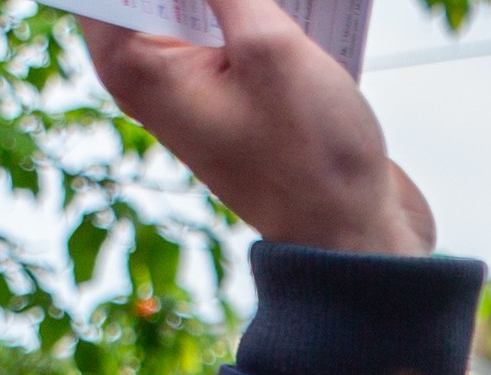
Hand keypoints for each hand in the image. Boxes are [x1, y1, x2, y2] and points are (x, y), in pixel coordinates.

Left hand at [84, 0, 429, 252]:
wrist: (356, 235)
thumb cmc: (311, 161)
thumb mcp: (269, 47)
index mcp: (133, 64)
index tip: (225, 1)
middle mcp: (149, 71)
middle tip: (255, 3)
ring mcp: (189, 80)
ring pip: (193, 0)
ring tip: (281, 8)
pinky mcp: (229, 85)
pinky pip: (227, 21)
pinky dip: (256, 4)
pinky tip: (299, 7)